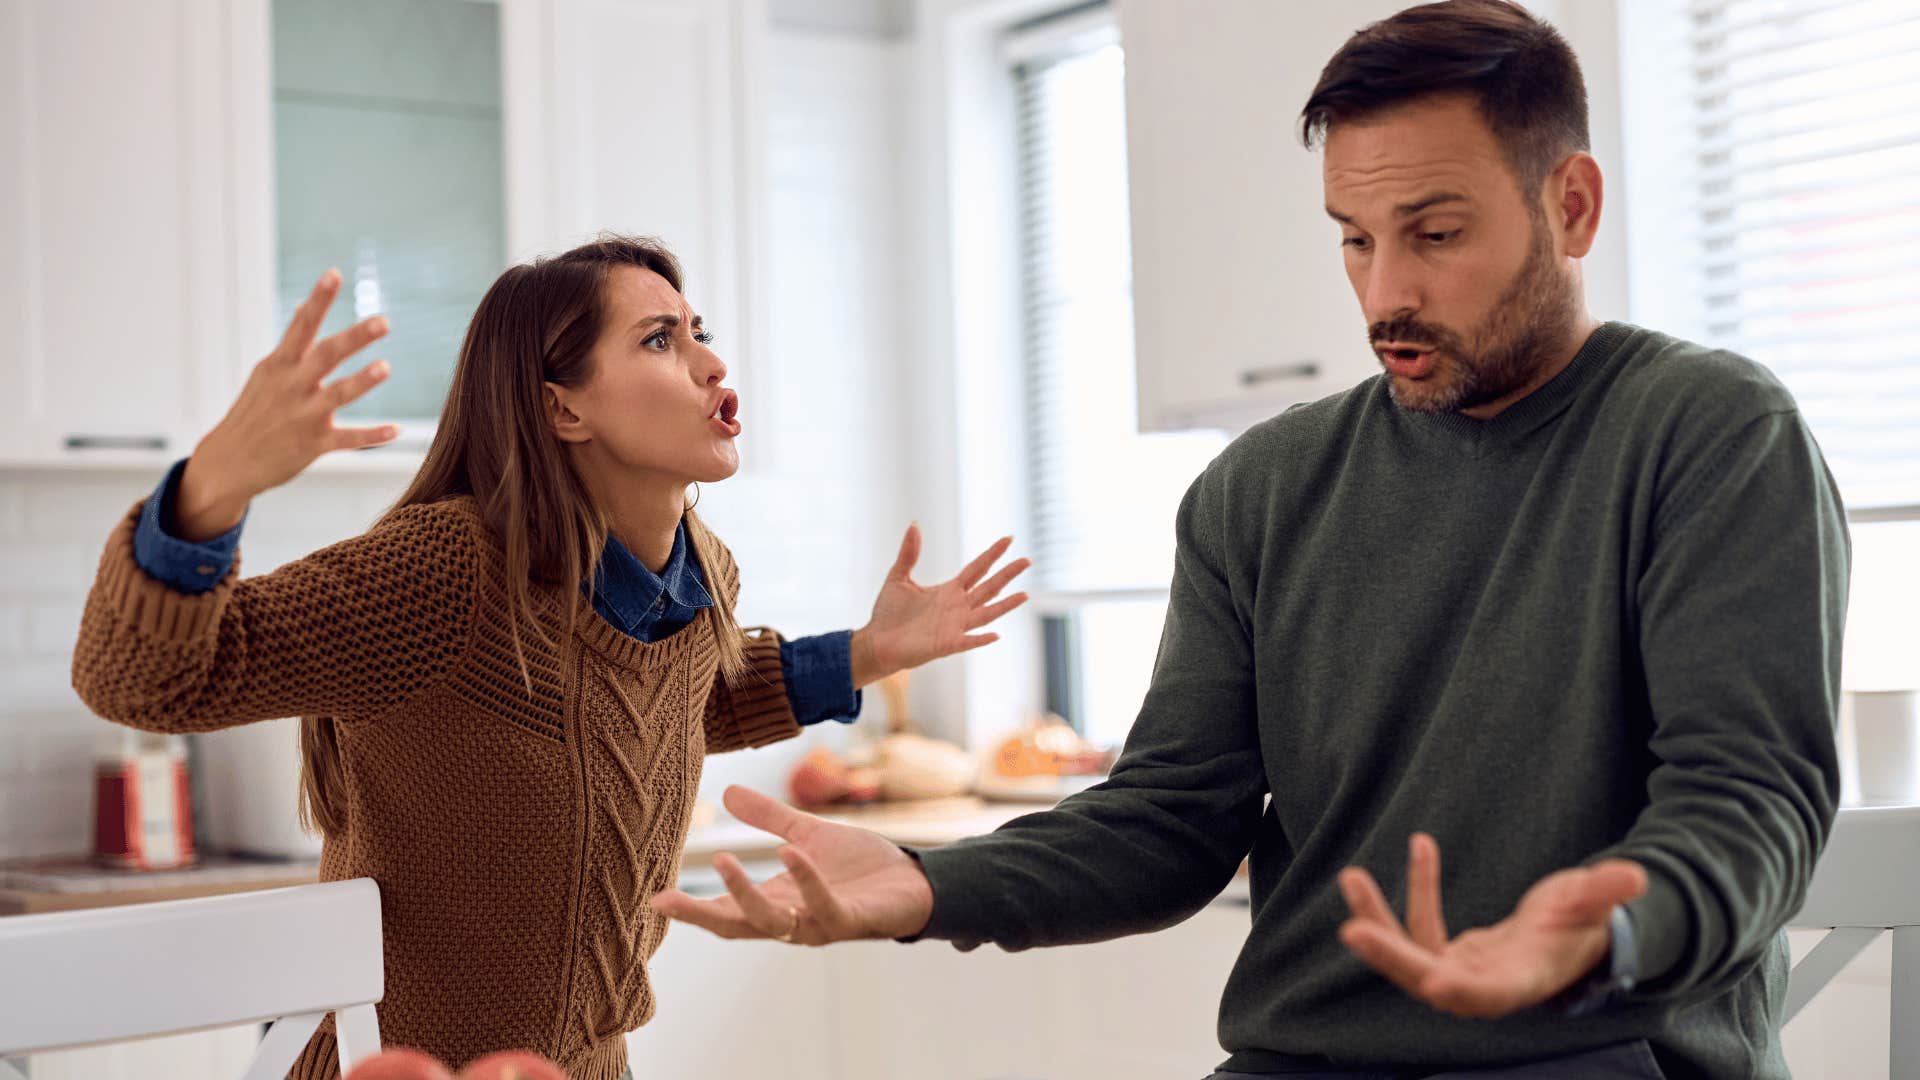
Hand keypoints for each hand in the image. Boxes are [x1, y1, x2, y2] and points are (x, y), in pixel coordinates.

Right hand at [175, 270, 398, 540]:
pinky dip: (373, 435)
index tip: (335, 274)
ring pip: (337, 395)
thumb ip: (292, 345)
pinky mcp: (314, 445)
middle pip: (326, 355)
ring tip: (386, 366)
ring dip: (362, 381)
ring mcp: (303, 416)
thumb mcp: (266, 374)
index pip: (301, 325)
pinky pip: (348, 439)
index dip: (319, 300)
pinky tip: (397, 430)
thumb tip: (304, 308)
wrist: (229, 461)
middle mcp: (292, 386)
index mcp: (280, 365)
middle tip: (383, 321)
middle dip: (354, 338)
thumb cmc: (254, 411)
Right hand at [649, 785, 934, 943]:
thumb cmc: (860, 867)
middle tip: (665, 900)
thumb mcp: (806, 835)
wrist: (916, 882)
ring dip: (746, 895)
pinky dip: (806, 881)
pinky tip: (790, 853)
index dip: (690, 907)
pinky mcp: (851, 919)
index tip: (653, 898)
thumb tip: (725, 791)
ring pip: (773, 922)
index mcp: (777, 900)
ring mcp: (820, 923)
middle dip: (701, 915)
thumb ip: (768, 818)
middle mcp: (792, 919)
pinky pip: (823, 906)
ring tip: (723, 858)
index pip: (725, 909)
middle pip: (736, 926)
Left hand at [850, 525, 1030, 686]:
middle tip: (1028, 560)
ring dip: (1005, 605)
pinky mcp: (945, 644)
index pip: (977, 569)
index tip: (1009, 539)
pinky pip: (967, 641)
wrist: (877, 641)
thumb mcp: (898, 577)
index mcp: (949, 591)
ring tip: (1025, 595)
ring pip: (986, 613)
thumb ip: (909, 553)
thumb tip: (915, 524)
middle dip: (1008, 574)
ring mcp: (954, 626)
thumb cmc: (888, 613)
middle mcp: (957, 607)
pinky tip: (995, 634)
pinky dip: (980, 639)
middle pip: (989, 587)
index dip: (992, 554)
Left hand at [1336, 833, 1645, 1017]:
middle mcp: (1484, 986)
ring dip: (1379, 920)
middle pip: (1430, 981)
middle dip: (1393, 959)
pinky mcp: (1448, 956)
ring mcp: (1461, 973)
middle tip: (1353, 930)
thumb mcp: (1592, 903)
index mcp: (1522, 981)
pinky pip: (1418, 930)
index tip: (1432, 979)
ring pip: (1410, 957)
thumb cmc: (1583, 923)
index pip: (1487, 994)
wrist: (1569, 939)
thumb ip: (1606, 890)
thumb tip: (1635, 876)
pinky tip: (1422, 846)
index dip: (1461, 989)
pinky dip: (1412, 894)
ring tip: (1351, 877)